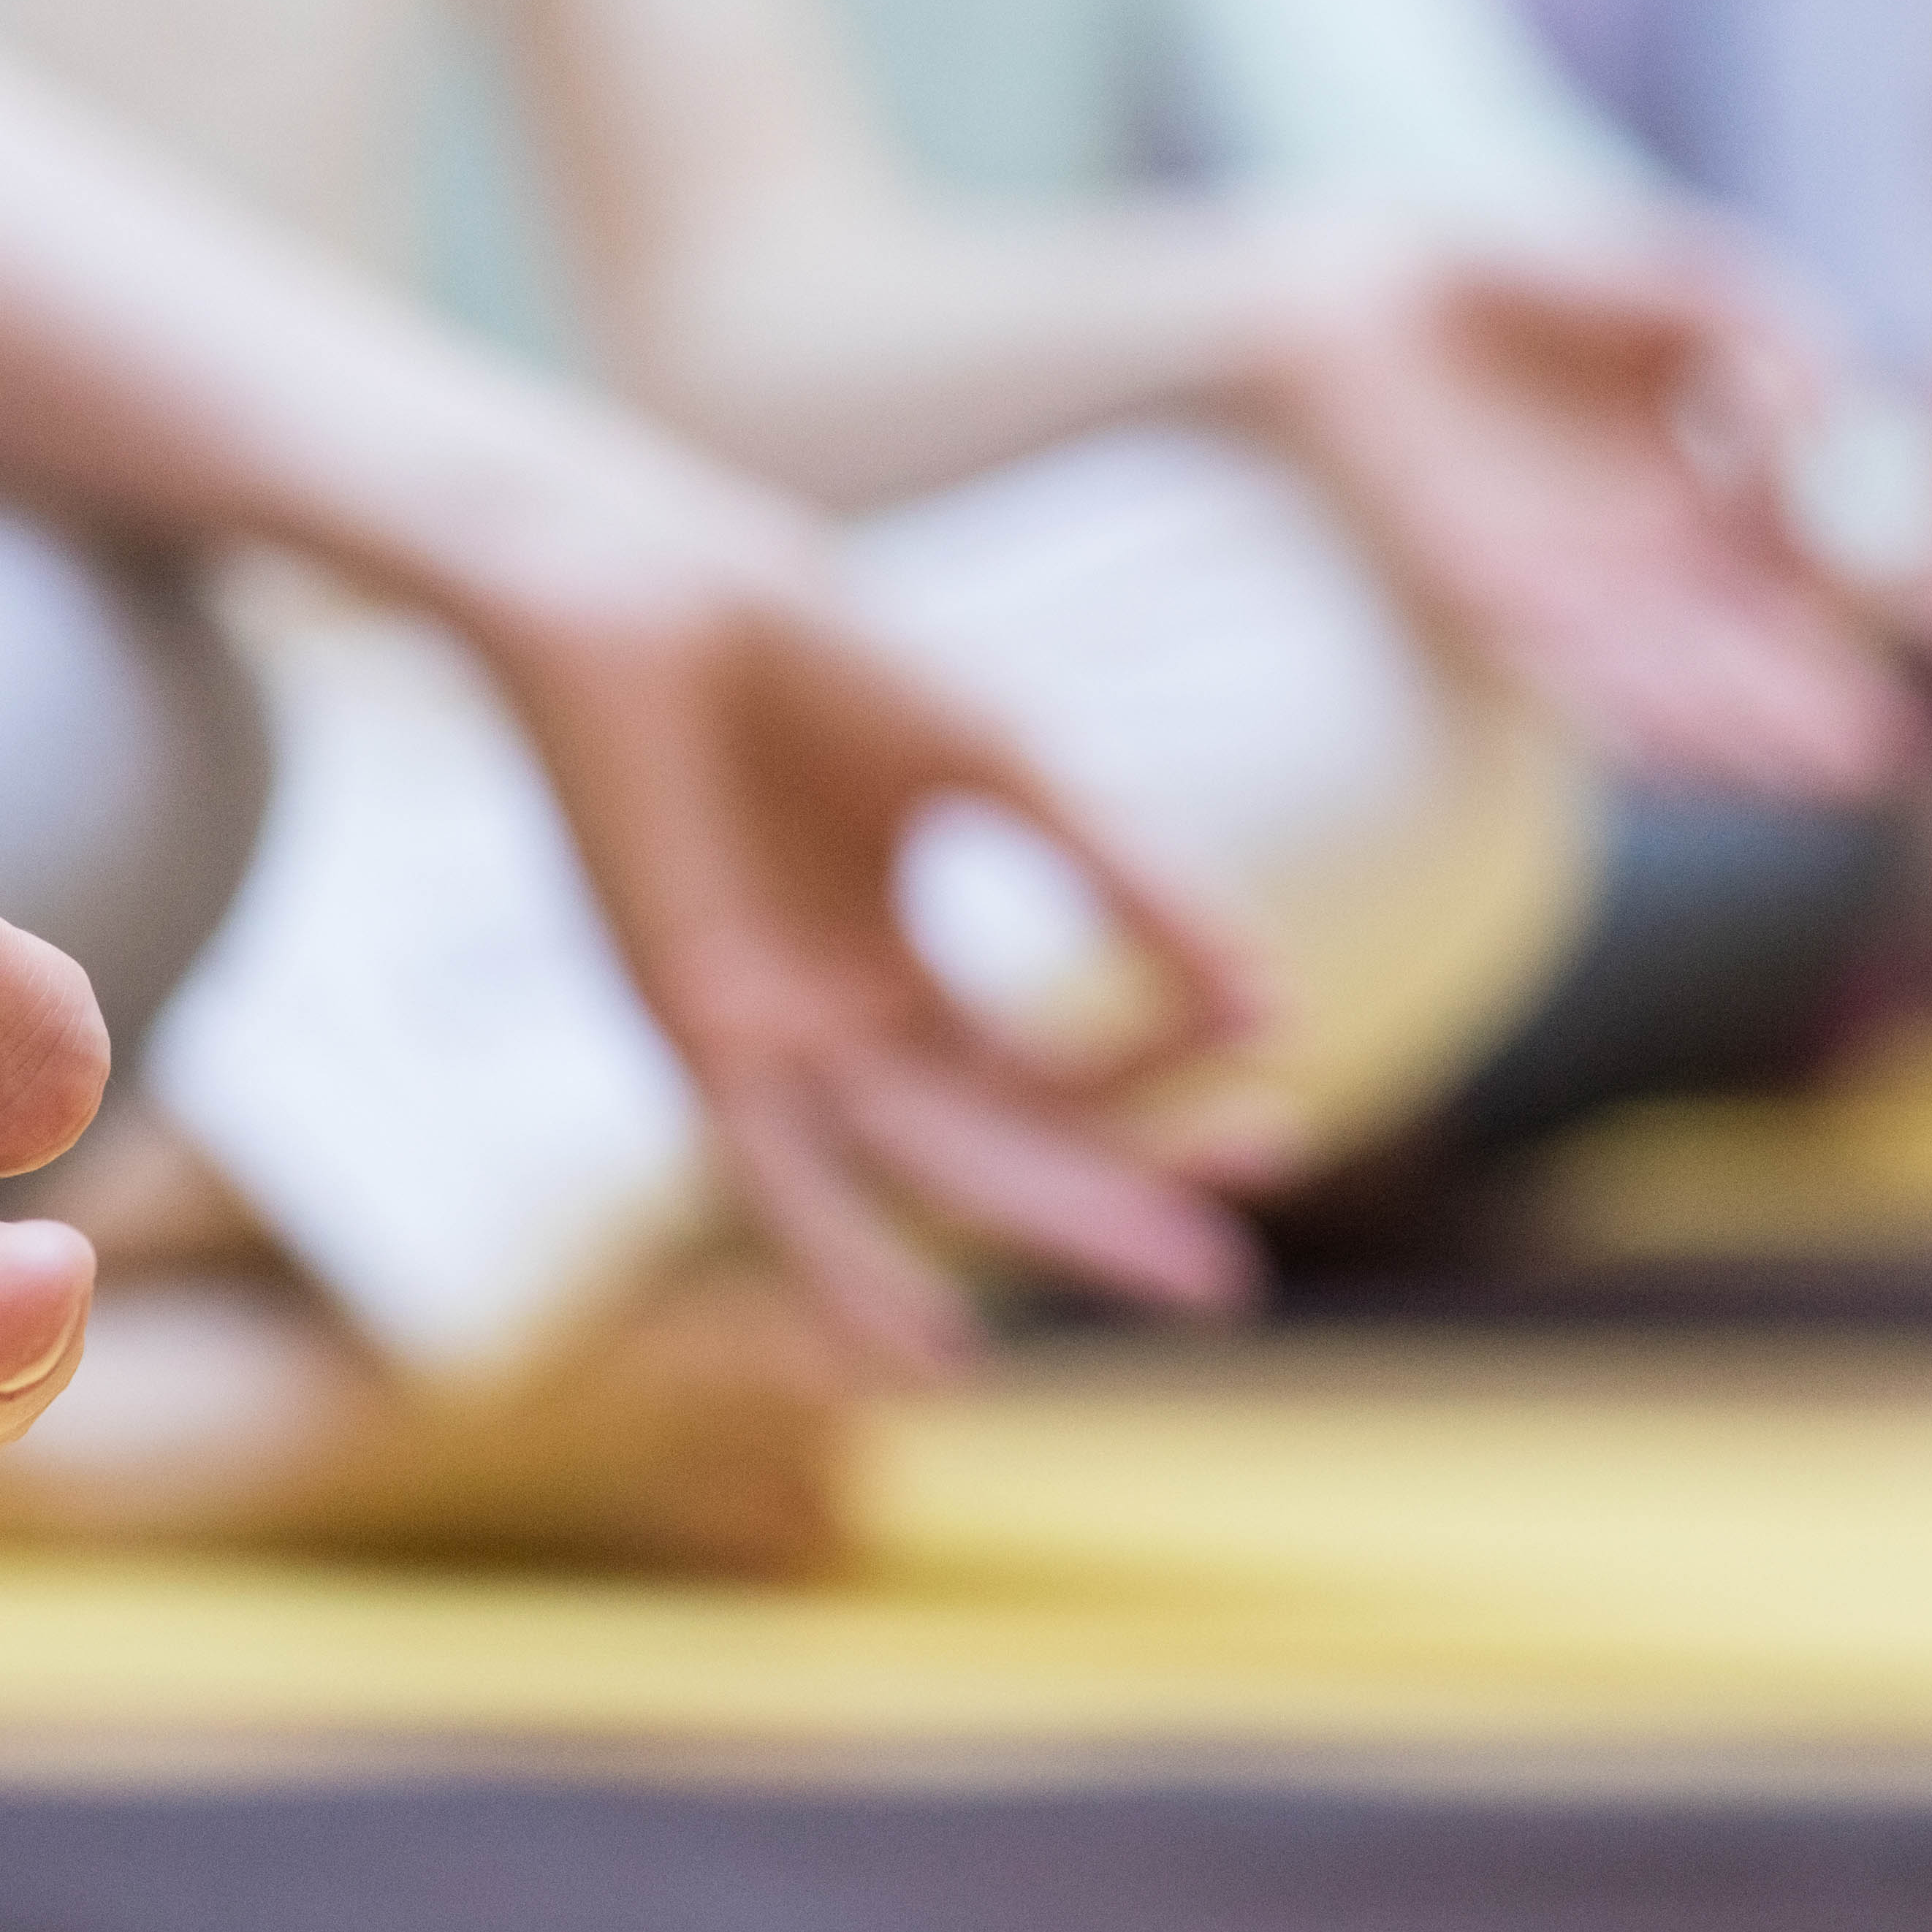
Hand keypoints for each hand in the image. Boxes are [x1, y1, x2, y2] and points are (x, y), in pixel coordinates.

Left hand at [442, 455, 1268, 1376]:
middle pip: (1003, 1150)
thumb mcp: (1007, 771)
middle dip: (1121, 1207)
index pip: (1055, 1069)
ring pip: (922, 1171)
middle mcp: (833, 1030)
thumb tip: (1268, 996)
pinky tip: (932, 1343)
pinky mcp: (690, 1037)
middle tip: (1231, 1283)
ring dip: (1043, 1229)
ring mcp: (766, 1041)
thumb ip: (1123, 879)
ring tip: (1175, 1281)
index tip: (1273, 1030)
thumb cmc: (817, 655)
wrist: (657, 588)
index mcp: (896, 974)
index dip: (1162, 1064)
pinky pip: (774, 1180)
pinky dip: (848, 1266)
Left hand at [1255, 229, 1917, 800]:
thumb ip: (1774, 330)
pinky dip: (1623, 711)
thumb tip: (1833, 417)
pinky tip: (1674, 741)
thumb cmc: (1537, 286)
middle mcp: (1652, 571)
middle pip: (1743, 660)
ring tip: (1801, 766)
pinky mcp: (1487, 607)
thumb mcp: (1687, 283)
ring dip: (1728, 730)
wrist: (1367, 294)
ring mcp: (1573, 599)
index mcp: (1714, 505)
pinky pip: (1567, 674)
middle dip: (1800, 706)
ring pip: (1667, 686)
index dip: (1839, 588)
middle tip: (1867, 750)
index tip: (1864, 586)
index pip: (1798, 573)